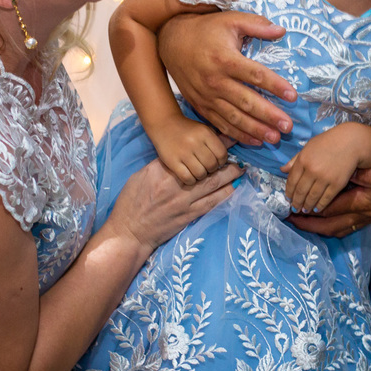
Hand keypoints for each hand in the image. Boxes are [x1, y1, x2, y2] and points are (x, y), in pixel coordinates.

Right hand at [106, 159, 240, 252]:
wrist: (130, 232)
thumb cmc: (131, 203)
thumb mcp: (140, 176)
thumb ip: (160, 166)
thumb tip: (177, 157)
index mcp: (162, 171)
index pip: (189, 153)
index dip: (207, 146)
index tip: (220, 139)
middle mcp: (176, 184)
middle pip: (206, 168)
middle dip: (223, 160)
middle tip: (236, 153)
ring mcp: (184, 201)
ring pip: (213, 185)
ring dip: (229, 176)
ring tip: (240, 169)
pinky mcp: (189, 216)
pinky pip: (211, 203)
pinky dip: (224, 194)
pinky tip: (233, 187)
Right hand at [151, 116, 228, 184]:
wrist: (164, 125)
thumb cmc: (188, 130)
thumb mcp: (205, 130)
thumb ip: (220, 140)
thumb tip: (237, 145)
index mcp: (205, 133)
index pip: (222, 154)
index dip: (222, 162)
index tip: (218, 162)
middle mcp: (195, 142)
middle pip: (212, 165)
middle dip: (212, 169)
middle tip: (207, 167)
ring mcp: (183, 153)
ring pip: (201, 173)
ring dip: (202, 176)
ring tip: (198, 171)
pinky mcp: (172, 162)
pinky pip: (188, 178)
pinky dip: (191, 180)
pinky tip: (190, 175)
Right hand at [158, 11, 296, 145]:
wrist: (171, 42)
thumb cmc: (205, 30)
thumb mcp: (230, 20)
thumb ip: (256, 25)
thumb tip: (282, 30)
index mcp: (225, 59)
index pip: (256, 75)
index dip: (276, 86)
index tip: (293, 96)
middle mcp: (215, 81)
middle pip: (247, 101)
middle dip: (269, 115)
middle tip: (288, 126)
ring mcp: (207, 96)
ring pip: (235, 117)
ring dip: (256, 130)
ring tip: (276, 138)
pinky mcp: (201, 106)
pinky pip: (221, 124)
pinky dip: (238, 135)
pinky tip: (255, 140)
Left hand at [282, 126, 362, 213]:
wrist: (351, 142)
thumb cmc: (328, 142)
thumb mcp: (308, 147)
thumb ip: (295, 160)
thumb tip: (282, 169)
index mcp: (303, 160)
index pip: (291, 181)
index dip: (289, 192)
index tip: (288, 198)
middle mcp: (312, 170)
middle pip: (300, 191)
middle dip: (296, 202)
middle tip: (294, 208)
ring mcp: (325, 178)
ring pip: (312, 197)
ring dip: (306, 206)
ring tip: (304, 210)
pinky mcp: (337, 184)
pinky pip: (326, 198)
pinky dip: (320, 206)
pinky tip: (316, 209)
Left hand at [289, 158, 370, 237]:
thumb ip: (367, 175)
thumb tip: (345, 175)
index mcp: (364, 202)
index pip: (329, 208)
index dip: (308, 209)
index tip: (289, 207)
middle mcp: (363, 214)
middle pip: (329, 224)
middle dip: (307, 224)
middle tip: (288, 219)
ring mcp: (369, 218)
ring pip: (337, 228)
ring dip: (317, 227)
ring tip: (301, 222)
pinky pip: (347, 226)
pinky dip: (332, 226)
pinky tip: (327, 221)